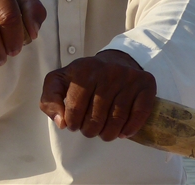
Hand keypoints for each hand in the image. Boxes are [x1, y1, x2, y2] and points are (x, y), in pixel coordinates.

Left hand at [39, 50, 155, 140]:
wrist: (115, 61)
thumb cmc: (84, 76)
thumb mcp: (59, 81)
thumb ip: (49, 100)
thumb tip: (61, 122)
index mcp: (82, 71)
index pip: (74, 111)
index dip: (72, 123)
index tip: (74, 123)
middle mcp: (107, 72)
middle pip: (96, 119)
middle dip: (90, 130)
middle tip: (90, 128)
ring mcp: (128, 77)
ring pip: (117, 120)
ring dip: (108, 134)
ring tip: (104, 132)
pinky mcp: (145, 84)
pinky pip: (139, 114)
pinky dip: (130, 129)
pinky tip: (123, 132)